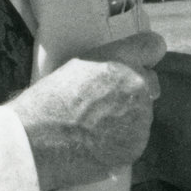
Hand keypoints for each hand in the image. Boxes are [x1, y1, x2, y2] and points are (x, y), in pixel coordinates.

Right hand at [6, 30, 166, 190]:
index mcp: (118, 59)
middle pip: (149, 82)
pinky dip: (122, 141)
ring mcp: (140, 117)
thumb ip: (105, 67)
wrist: (37, 143)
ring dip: (127, 118)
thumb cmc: (45, 104)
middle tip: (105, 103)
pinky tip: (97, 144)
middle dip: (133, 90)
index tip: (139, 62)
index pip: (153, 45)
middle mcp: (136, 84)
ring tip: (94, 128)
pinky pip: (135, 138)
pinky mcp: (137, 144)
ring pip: (142, 113)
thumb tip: (116, 75)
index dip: (146, 54)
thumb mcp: (74, 68)